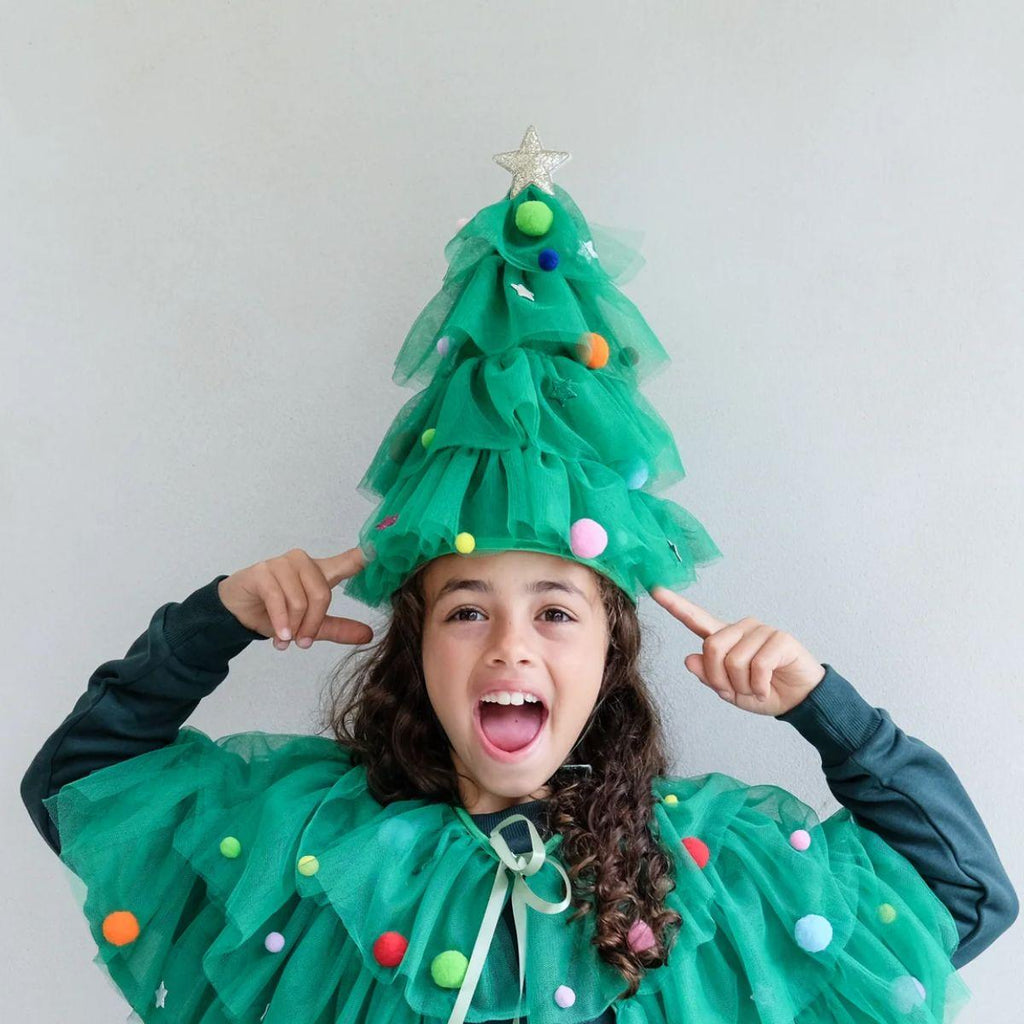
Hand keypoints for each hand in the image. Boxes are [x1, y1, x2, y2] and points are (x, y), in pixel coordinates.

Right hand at [218, 547, 372, 650]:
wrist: (237, 612)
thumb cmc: (276, 613)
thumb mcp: (310, 625)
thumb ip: (338, 628)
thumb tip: (368, 636)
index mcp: (319, 571)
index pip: (348, 560)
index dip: (367, 554)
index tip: (384, 547)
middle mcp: (303, 562)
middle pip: (322, 593)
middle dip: (312, 623)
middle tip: (303, 642)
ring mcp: (282, 564)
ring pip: (300, 599)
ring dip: (293, 626)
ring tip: (286, 640)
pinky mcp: (262, 571)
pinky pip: (279, 599)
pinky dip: (281, 622)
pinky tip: (280, 637)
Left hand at [649, 586, 825, 715]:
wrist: (799, 700)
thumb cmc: (762, 691)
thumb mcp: (729, 691)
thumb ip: (708, 676)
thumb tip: (688, 659)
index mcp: (724, 638)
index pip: (695, 619)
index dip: (675, 605)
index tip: (655, 590)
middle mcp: (740, 629)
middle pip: (711, 648)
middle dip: (720, 678)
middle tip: (735, 691)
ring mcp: (760, 630)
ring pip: (734, 661)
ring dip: (742, 686)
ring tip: (755, 688)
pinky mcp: (779, 638)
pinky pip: (757, 666)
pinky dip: (759, 685)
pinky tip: (766, 687)